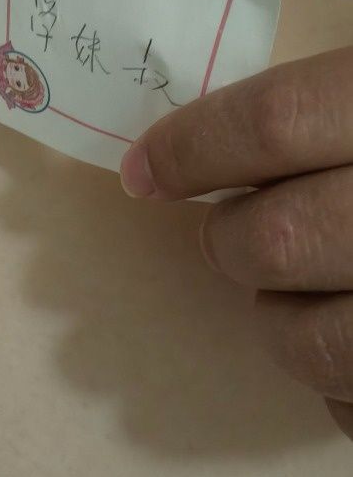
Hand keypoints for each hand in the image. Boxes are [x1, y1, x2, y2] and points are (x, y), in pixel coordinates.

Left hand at [119, 46, 352, 440]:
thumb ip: (336, 100)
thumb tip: (223, 139)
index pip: (273, 124)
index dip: (191, 147)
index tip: (143, 168)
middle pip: (276, 237)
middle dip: (229, 239)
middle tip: (228, 229)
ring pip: (309, 339)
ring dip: (275, 315)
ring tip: (291, 286)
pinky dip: (336, 376)